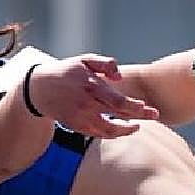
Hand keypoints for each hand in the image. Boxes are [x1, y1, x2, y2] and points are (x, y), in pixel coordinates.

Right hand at [26, 55, 159, 137]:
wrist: (40, 89)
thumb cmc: (66, 71)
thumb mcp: (84, 60)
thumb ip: (105, 64)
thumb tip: (119, 76)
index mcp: (90, 86)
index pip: (117, 102)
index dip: (134, 107)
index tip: (146, 107)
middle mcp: (86, 105)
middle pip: (117, 116)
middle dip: (138, 117)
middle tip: (155, 115)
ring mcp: (80, 118)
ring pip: (108, 130)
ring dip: (125, 130)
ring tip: (137, 126)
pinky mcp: (76, 126)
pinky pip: (97, 134)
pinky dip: (111, 133)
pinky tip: (120, 129)